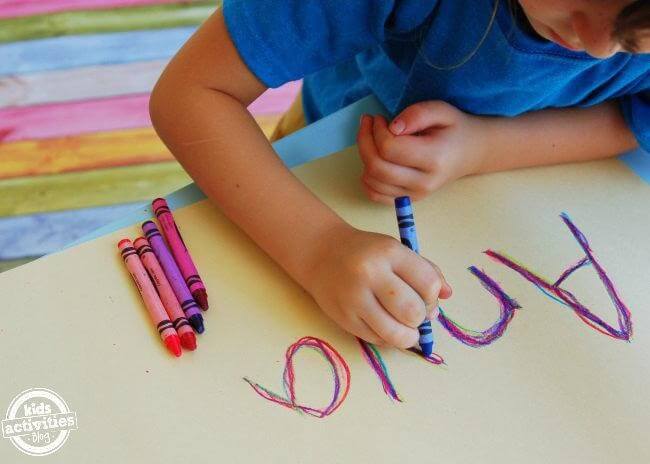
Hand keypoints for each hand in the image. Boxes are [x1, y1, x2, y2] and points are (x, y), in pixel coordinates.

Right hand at [304, 225, 451, 347]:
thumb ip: (426, 270)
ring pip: (396, 334)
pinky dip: (388, 337)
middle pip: (413, 312)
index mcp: (389, 253)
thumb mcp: (397, 250)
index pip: (428, 284)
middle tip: (415, 313)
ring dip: (408, 335)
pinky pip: (377, 340)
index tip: (427, 298)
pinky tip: (385, 324)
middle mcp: (370, 274)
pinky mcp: (344, 319)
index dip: (433, 297)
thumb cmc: (367, 252)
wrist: (321, 253)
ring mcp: (354, 299)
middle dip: (421, 318)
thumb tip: (447, 295)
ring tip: (406, 327)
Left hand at [357, 100, 486, 204]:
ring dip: (364, 157)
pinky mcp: (407, 200)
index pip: (390, 148)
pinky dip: (367, 178)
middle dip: (365, 141)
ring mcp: (415, 195)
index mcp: (434, 159)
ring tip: (372, 139)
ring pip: (372, 181)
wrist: (470, 153)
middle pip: (377, 167)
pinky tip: (373, 160)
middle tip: (369, 123)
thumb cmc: (454, 129)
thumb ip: (418, 114)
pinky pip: (375, 195)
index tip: (380, 118)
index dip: (377, 130)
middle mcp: (424, 182)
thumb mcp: (442, 110)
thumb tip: (393, 127)